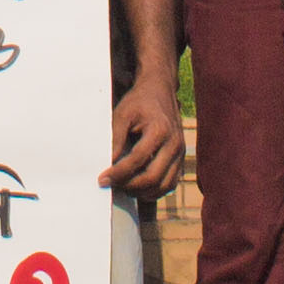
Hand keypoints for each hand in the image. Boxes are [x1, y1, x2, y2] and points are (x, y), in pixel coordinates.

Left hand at [104, 73, 188, 200]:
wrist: (159, 91)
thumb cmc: (139, 102)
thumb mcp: (122, 115)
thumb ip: (115, 139)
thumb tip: (109, 164)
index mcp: (160, 130)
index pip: (137, 160)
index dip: (118, 173)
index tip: (102, 179)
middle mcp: (174, 144)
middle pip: (153, 177)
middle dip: (129, 186)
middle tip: (112, 185)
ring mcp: (180, 153)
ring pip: (164, 186)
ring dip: (142, 192)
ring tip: (123, 186)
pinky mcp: (180, 159)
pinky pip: (170, 183)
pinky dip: (154, 190)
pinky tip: (138, 186)